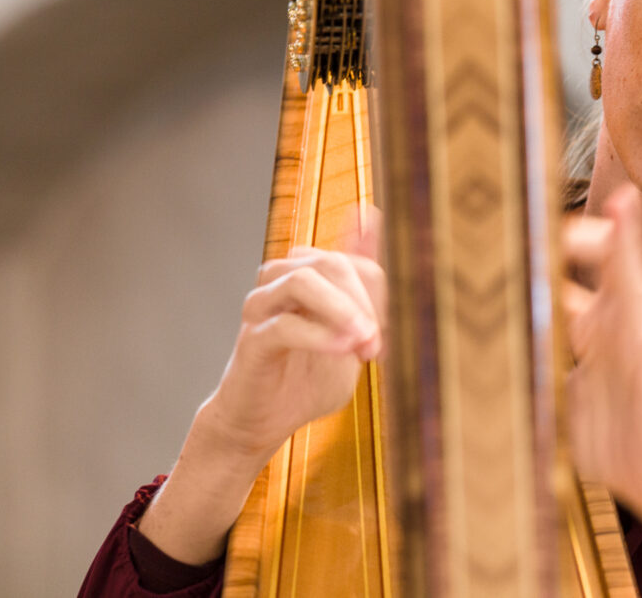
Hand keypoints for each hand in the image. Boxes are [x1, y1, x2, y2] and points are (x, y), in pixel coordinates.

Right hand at [198, 219, 386, 464]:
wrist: (264, 422)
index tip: (391, 335)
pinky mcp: (251, 339)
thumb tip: (374, 219)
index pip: (354, 260)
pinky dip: (320, 336)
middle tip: (377, 341)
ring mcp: (262, 306)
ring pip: (303, 281)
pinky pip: (284, 325)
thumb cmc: (309, 378)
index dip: (380, 295)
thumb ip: (366, 288)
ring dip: (342, 311)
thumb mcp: (352, 334)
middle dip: (364, 301)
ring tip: (362, 342)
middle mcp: (280, 279)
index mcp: (308, 273)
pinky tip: (341, 351)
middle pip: (331, 262)